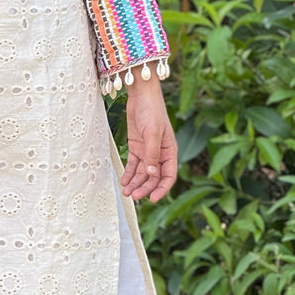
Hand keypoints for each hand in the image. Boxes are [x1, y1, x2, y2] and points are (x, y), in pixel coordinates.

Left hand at [121, 74, 177, 202]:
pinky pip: (133, 165)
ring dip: (135, 183)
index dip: (162, 189)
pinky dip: (129, 174)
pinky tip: (124, 182)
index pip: (168, 176)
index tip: (153, 199)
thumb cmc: (152, 111)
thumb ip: (152, 154)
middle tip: (133, 196)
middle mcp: (159, 154)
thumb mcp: (152, 133)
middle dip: (144, 188)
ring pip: (142, 173)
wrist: (141, 95)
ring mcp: (147, 151)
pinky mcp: (136, 147)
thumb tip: (152, 174)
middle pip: (153, 177)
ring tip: (126, 192)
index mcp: (169, 151)